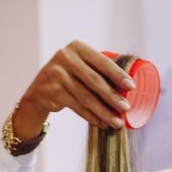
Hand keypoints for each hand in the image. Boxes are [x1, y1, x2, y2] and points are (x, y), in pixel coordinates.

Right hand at [15, 40, 134, 138]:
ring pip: (85, 97)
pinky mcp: (52, 91)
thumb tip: (127, 90)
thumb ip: (99, 72)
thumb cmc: (70, 77)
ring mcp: (56, 74)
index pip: (102, 62)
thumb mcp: (82, 67)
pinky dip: (91, 117)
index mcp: (77, 47)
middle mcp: (65, 57)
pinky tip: (101, 123)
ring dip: (103, 112)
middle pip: (94, 80)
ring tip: (116, 122)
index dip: (118, 75)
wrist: (40, 89)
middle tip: (126, 108)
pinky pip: (77, 107)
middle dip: (112, 96)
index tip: (132, 87)